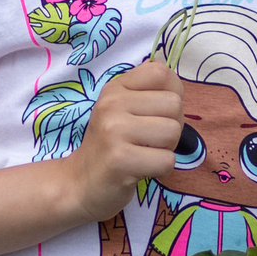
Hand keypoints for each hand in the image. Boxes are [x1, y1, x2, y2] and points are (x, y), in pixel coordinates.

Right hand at [70, 56, 183, 218]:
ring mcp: (113, 131)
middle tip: (149, 140)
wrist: (80, 182)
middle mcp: (112, 104)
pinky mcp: (120, 159)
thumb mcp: (123, 108)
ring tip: (145, 153)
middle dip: (172, 126)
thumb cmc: (112, 144)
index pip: (161, 73)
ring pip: (173, 132)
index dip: (172, 93)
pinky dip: (161, 169)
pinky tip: (142, 169)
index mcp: (115, 88)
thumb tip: (176, 83)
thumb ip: (148, 91)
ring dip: (166, 149)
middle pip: (174, 105)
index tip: (157, 112)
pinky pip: (166, 160)